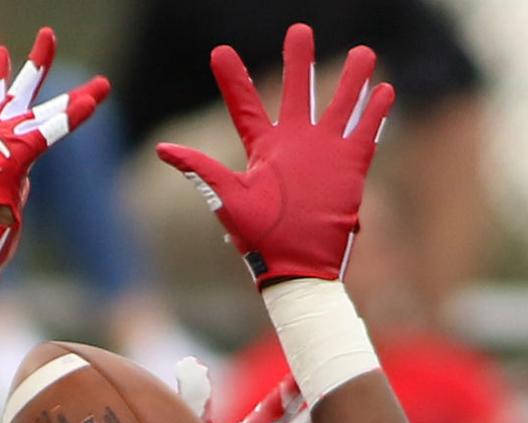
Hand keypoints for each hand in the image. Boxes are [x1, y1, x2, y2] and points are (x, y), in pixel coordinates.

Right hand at [0, 27, 108, 280]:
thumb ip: (8, 186)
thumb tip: (11, 191)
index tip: (0, 55)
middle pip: (17, 95)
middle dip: (35, 66)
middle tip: (48, 35)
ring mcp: (0, 147)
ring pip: (43, 115)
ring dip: (76, 100)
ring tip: (102, 86)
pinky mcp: (13, 160)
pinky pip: (47, 135)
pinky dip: (70, 120)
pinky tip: (91, 103)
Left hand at [156, 23, 393, 286]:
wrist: (296, 267)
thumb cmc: (260, 239)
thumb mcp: (228, 199)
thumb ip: (201, 169)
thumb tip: (161, 148)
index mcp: (263, 150)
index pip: (244, 106)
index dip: (231, 79)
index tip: (219, 53)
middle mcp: (294, 145)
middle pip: (296, 92)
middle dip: (298, 61)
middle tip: (299, 30)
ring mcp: (323, 153)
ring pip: (339, 104)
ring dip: (351, 79)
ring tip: (363, 53)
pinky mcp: (349, 167)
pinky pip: (366, 132)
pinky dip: (375, 111)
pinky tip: (385, 89)